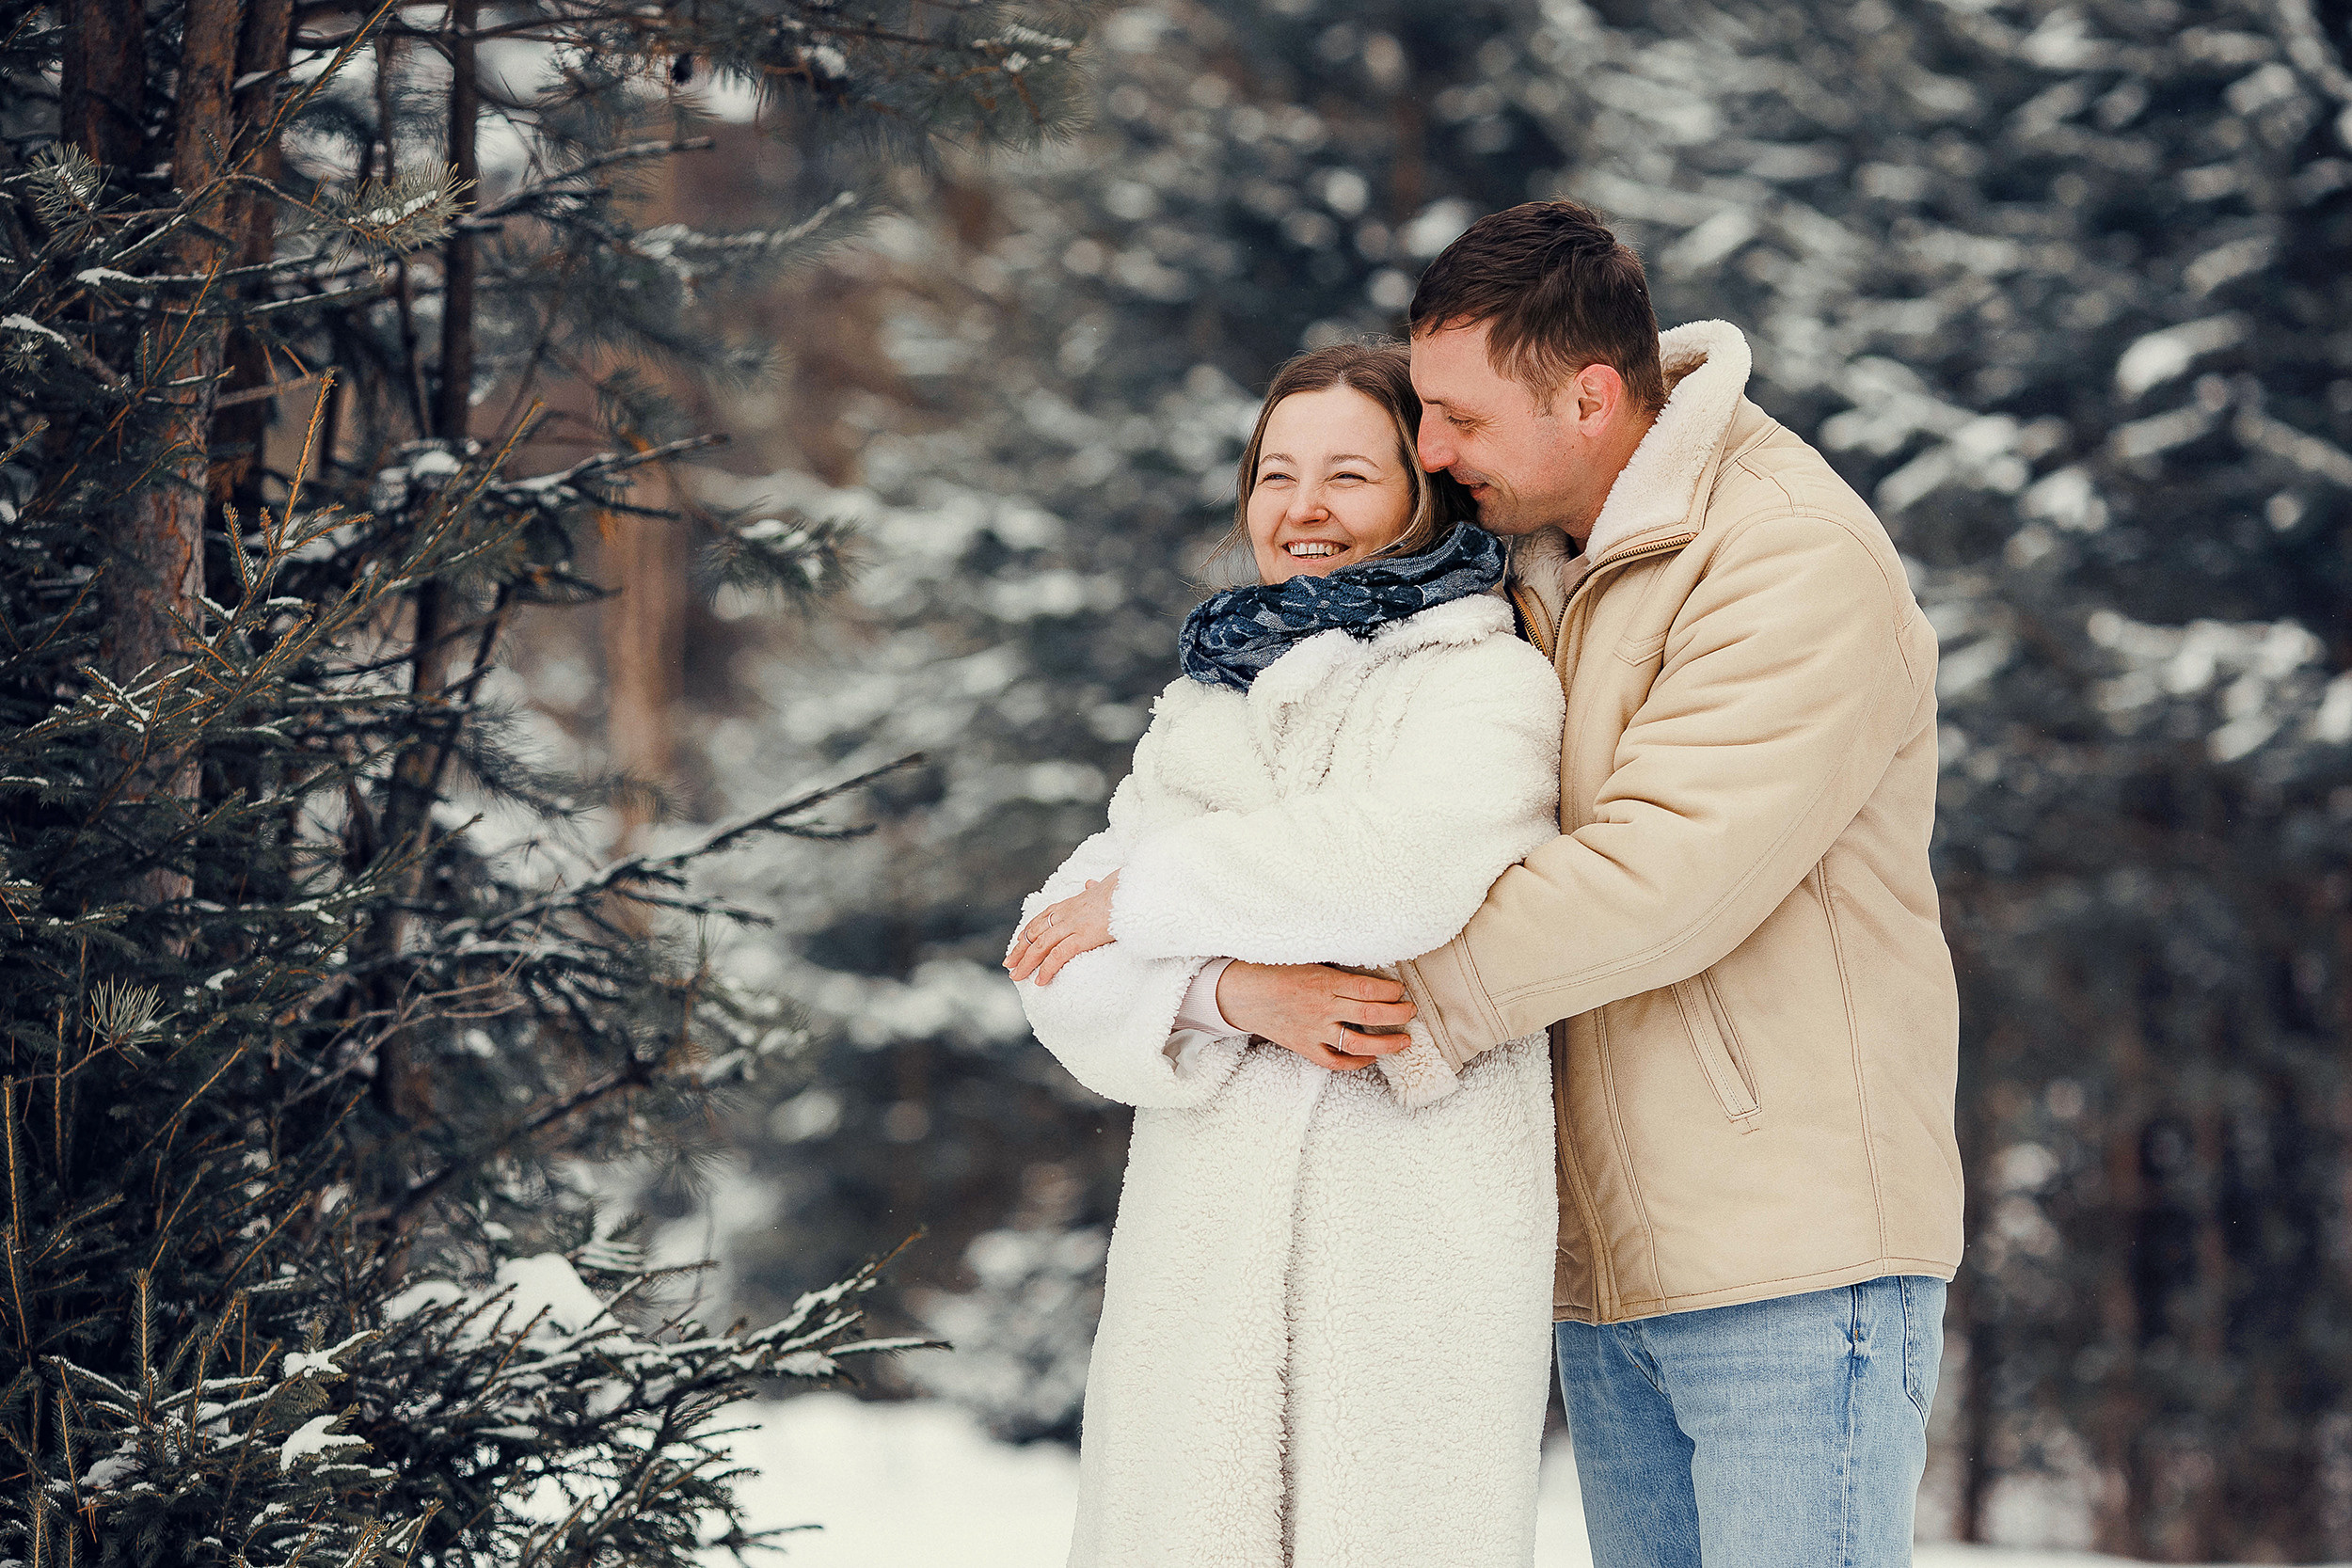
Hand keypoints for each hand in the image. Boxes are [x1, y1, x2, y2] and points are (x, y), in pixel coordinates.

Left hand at [1005, 872, 1118, 985]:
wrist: (1133, 891)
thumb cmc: (1122, 889)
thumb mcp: (1104, 885)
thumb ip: (1094, 888)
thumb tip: (1090, 883)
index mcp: (1071, 903)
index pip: (1042, 917)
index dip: (1029, 930)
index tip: (1019, 940)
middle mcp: (1066, 914)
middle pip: (1035, 933)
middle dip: (1019, 949)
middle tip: (1009, 964)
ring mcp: (1072, 926)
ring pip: (1040, 946)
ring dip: (1025, 962)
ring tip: (1016, 976)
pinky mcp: (1082, 938)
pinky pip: (1058, 956)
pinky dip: (1046, 969)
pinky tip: (1039, 981)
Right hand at [1215, 961, 1416, 1071]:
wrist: (1240, 992)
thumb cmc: (1273, 970)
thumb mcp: (1307, 958)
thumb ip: (1336, 968)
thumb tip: (1369, 970)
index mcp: (1323, 981)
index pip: (1369, 988)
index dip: (1392, 991)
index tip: (1401, 989)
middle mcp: (1322, 1008)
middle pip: (1372, 1013)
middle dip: (1398, 1014)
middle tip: (1411, 1011)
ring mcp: (1313, 1031)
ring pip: (1359, 1042)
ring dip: (1387, 1044)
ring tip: (1405, 1041)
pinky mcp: (1304, 1047)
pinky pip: (1334, 1061)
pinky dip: (1355, 1062)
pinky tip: (1370, 1057)